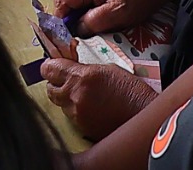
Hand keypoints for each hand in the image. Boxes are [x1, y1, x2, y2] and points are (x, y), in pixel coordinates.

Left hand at [41, 59, 157, 141]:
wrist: (143, 113)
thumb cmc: (131, 90)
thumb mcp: (108, 69)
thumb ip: (85, 69)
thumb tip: (71, 68)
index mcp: (81, 77)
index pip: (49, 69)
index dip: (49, 67)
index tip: (52, 66)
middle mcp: (76, 96)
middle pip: (50, 89)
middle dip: (56, 84)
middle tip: (66, 80)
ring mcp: (78, 114)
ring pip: (60, 104)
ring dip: (67, 99)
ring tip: (85, 95)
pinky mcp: (83, 128)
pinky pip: (72, 117)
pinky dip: (77, 111)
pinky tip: (91, 107)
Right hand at [51, 0, 164, 36]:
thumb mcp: (116, 13)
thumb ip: (93, 21)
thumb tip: (74, 31)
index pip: (61, 3)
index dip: (61, 23)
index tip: (69, 40)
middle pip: (63, 7)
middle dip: (69, 24)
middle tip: (81, 39)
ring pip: (69, 10)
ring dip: (77, 24)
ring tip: (90, 34)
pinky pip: (78, 10)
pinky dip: (83, 21)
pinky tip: (93, 28)